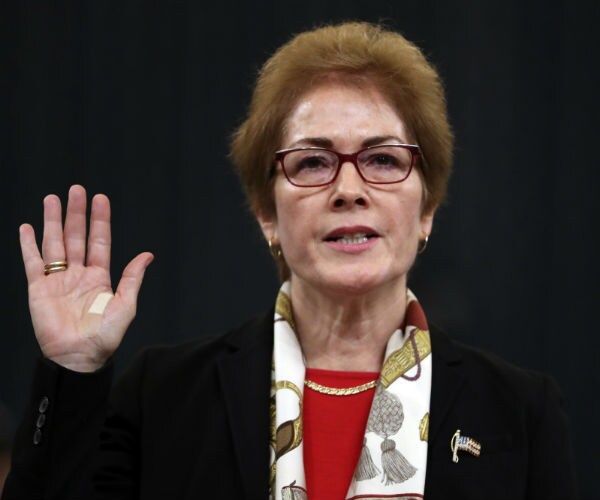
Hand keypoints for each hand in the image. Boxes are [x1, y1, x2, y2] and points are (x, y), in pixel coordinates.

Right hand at [19, 185, 153, 371]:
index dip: (100, 220)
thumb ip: (132, 278)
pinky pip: (32, 262)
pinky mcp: (38, 289)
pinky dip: (29, 245)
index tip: (100, 198)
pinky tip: (28, 227)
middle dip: (76, 213)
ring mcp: (58, 280)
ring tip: (52, 199)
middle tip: (76, 189)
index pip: (99, 241)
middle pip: (76, 236)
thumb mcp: (125, 304)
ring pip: (54, 243)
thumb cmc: (105, 335)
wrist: (78, 356)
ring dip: (52, 221)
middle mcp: (78, 275)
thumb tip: (148, 255)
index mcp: (100, 277)